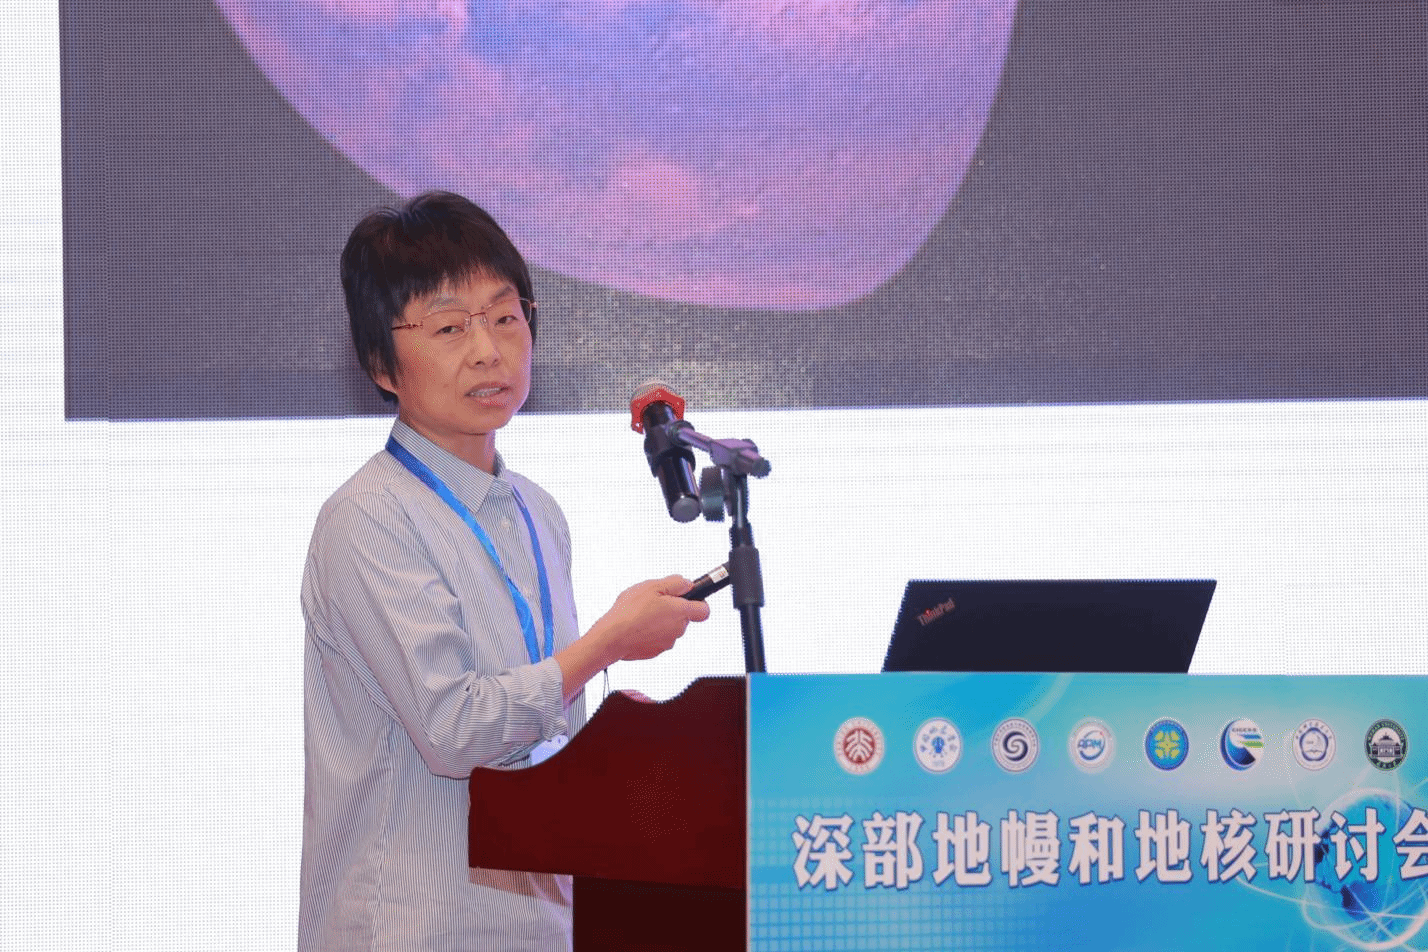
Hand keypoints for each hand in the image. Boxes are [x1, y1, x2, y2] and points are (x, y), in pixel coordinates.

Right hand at [555, 576, 710, 701]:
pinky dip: (649, 633)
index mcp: (681, 612)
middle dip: (671, 609)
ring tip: (640, 614)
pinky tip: (636, 626)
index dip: (698, 602)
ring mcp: (667, 643)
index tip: (687, 597)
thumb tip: (688, 584)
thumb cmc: (630, 611)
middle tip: (653, 602)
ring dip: (659, 621)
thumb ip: (675, 583)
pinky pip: (656, 638)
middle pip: (683, 618)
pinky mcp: (655, 652)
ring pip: (668, 628)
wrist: (612, 638)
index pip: (704, 610)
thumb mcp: (652, 586)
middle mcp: (678, 630)